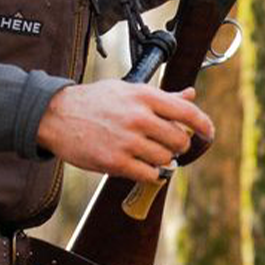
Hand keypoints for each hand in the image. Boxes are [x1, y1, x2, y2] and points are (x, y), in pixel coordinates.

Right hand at [36, 80, 213, 183]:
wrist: (56, 115)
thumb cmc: (95, 101)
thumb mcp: (128, 90)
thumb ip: (162, 97)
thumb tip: (190, 96)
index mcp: (144, 96)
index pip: (187, 113)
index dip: (203, 125)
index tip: (208, 134)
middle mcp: (139, 117)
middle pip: (179, 140)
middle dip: (178, 146)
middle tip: (168, 145)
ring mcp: (127, 141)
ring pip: (165, 160)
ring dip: (162, 161)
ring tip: (147, 153)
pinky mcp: (115, 162)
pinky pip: (148, 175)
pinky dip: (149, 174)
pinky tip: (140, 166)